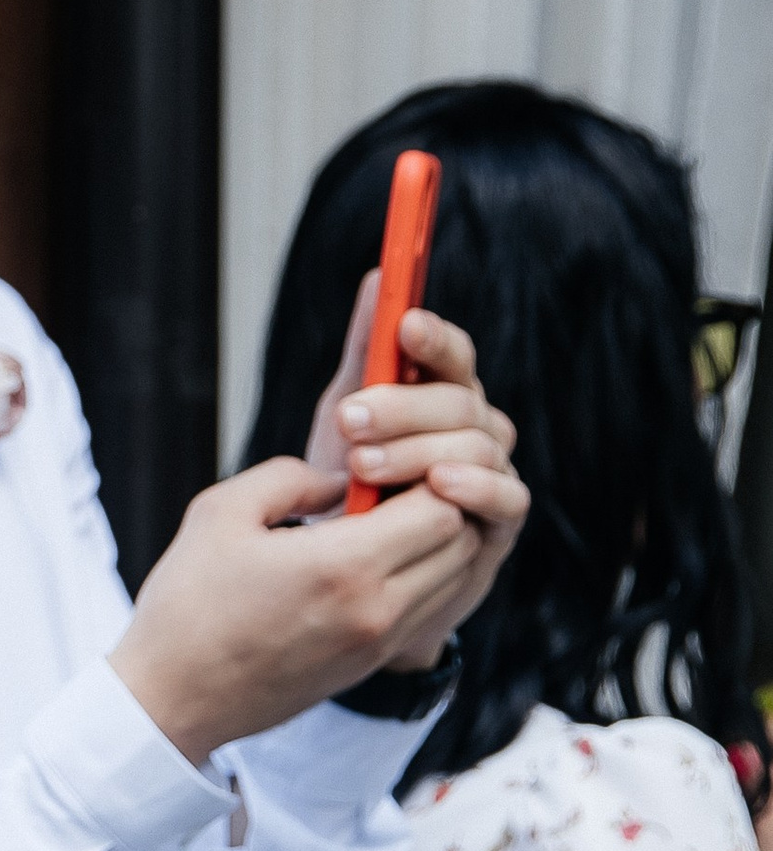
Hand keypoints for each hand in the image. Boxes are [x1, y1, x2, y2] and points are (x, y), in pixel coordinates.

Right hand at [113, 446, 527, 767]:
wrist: (173, 701)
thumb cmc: (188, 605)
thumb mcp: (221, 513)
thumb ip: (291, 478)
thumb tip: (343, 479)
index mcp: (342, 566)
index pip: (440, 507)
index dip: (428, 472)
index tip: (392, 457)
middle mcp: (375, 609)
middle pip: (460, 542)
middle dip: (442, 501)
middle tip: (396, 479)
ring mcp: (377, 643)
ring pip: (453, 578)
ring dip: (436, 542)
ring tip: (387, 516)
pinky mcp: (369, 664)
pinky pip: (426, 609)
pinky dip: (421, 577)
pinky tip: (373, 557)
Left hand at [305, 283, 527, 662]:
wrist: (352, 575)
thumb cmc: (354, 484)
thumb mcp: (345, 415)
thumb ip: (366, 351)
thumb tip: (378, 275)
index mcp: (442, 394)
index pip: (453, 355)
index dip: (434, 337)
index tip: (404, 325)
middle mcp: (476, 427)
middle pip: (459, 400)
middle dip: (403, 406)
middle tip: (349, 419)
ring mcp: (493, 473)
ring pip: (478, 445)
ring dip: (420, 449)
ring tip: (365, 464)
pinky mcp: (501, 524)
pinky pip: (505, 497)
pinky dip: (474, 487)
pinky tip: (440, 486)